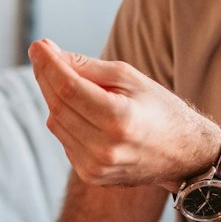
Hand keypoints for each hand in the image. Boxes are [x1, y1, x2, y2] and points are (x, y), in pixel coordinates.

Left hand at [28, 38, 220, 190]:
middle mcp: (105, 148)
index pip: (69, 88)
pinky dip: (66, 120)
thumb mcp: (130, 78)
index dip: (49, 65)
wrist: (182, 155)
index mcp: (120, 120)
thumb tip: (48, 53)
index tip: (37, 45)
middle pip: (58, 106)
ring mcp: (96, 167)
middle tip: (42, 55)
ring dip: (55, 99)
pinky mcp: (91, 176)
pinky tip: (82, 111)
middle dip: (46, 77)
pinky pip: (65, 140)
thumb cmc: (158, 109)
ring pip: (56, 123)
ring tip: (68, 81)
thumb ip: (88, 67)